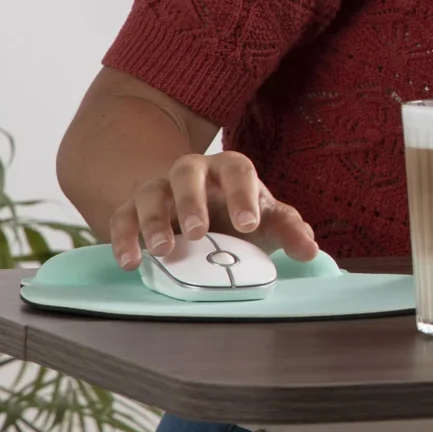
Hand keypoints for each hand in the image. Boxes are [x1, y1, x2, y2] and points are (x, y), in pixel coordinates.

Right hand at [107, 150, 319, 269]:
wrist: (193, 209)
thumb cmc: (234, 212)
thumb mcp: (265, 218)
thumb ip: (289, 229)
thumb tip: (311, 250)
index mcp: (227, 169)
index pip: (237, 170)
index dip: (243, 194)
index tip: (250, 224)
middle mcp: (191, 173)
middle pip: (186, 171)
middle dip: (191, 201)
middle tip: (198, 233)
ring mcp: (159, 189)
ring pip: (150, 192)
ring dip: (154, 221)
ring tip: (163, 251)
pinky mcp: (132, 210)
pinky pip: (121, 218)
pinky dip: (123, 238)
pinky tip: (131, 262)